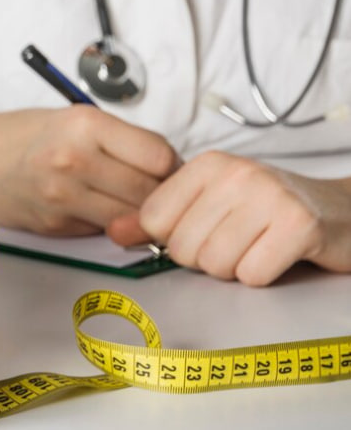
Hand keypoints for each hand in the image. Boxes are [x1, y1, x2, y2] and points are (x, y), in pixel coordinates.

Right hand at [0, 105, 177, 234]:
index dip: (170, 164)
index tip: (164, 165)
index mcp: (85, 125)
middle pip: (150, 192)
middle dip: (160, 193)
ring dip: (137, 213)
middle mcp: (74, 160)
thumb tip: (171, 168)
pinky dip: (108, 221)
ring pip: (131, 218)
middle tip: (152, 187)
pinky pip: (104, 229)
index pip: (160, 156)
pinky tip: (94, 205)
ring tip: (125, 197)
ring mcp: (64, 197)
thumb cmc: (25, 136)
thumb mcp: (76, 119)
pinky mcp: (57, 225)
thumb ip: (122, 141)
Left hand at [109, 151, 350, 285]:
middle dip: (207, 258)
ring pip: (216, 264)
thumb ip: (158, 219)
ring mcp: (270, 197)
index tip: (203, 229)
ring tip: (257, 245)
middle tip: (238, 240)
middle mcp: (237, 174)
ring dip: (235, 268)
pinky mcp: (300, 226)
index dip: (173, 239)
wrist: (341, 211)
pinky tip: (277, 255)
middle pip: (183, 248)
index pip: (153, 219)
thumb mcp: (209, 204)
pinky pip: (252, 275)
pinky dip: (263, 275)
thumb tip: (113, 230)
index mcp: (207, 165)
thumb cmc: (268, 210)